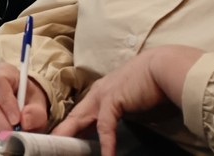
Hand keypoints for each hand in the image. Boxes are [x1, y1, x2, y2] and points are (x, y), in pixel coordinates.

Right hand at [0, 62, 48, 133]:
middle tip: (15, 132)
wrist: (20, 99)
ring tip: (13, 131)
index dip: (6, 102)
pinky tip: (5, 130)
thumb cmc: (27, 97)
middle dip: (2, 122)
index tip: (17, 120)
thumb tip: (25, 122)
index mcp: (2, 71)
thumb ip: (35, 112)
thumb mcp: (38, 102)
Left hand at [52, 46, 200, 155]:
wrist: (164, 66)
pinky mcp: (113, 99)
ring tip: (62, 150)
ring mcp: (103, 95)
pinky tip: (107, 155)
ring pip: (79, 120)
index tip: (63, 142)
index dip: (71, 129)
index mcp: (100, 93)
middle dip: (61, 133)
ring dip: (71, 137)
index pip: (80, 114)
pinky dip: (106, 143)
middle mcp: (97, 93)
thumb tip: (114, 134)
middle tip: (50, 146)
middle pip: (73, 117)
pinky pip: (105, 126)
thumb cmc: (153, 86)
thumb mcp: (130, 103)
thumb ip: (119, 115)